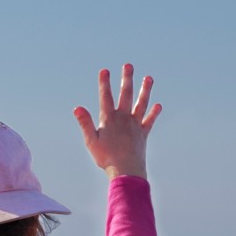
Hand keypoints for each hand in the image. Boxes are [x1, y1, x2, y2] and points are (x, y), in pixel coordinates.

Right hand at [73, 64, 160, 179]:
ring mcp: (135, 124)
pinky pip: (149, 121)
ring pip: (141, 103)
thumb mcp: (91, 141)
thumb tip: (77, 108)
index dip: (105, 83)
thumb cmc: (106, 157)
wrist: (126, 169)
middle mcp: (124, 118)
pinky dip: (154, 113)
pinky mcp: (143, 133)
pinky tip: (158, 105)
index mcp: (109, 119)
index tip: (104, 70)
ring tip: (148, 78)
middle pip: (126, 94)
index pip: (106, 97)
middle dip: (126, 79)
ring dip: (145, 90)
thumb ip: (85, 123)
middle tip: (128, 65)